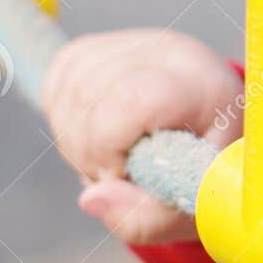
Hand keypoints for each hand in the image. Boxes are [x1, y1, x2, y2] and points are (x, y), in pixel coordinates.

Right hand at [42, 29, 242, 244]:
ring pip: (68, 94)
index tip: (126, 172)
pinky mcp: (97, 49)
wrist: (207, 134)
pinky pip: (55, 88)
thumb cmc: (206, 173)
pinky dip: (65, 122)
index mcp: (206, 86)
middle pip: (91, 98)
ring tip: (115, 156)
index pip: (134, 100)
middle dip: (91, 153)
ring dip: (76, 142)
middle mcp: (170, 52)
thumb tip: (92, 199)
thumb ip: (150, 218)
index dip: (112, 146)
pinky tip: (98, 134)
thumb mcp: (192, 208)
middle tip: (121, 171)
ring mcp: (132, 44)